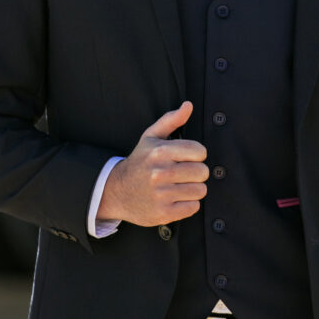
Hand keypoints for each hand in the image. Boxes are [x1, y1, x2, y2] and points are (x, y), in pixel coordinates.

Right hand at [96, 101, 207, 226]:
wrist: (116, 191)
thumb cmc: (139, 162)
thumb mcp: (150, 137)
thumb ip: (171, 120)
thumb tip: (188, 105)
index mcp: (160, 152)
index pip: (200, 151)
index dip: (196, 155)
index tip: (187, 158)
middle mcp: (160, 173)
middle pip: (202, 172)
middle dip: (196, 172)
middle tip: (183, 174)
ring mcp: (162, 195)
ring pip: (200, 190)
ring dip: (193, 189)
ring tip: (179, 186)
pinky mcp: (163, 213)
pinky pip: (194, 207)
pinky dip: (188, 204)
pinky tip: (176, 198)